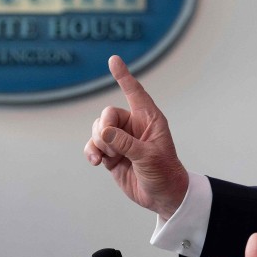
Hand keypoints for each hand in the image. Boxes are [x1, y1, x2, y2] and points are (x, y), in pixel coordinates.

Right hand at [84, 55, 188, 218]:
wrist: (162, 197)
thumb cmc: (164, 173)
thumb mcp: (148, 157)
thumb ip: (125, 143)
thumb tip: (102, 132)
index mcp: (149, 120)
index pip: (135, 92)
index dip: (124, 76)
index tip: (113, 59)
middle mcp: (134, 126)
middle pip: (108, 114)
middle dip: (104, 128)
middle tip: (109, 145)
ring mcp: (121, 140)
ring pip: (98, 130)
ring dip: (97, 143)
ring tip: (107, 159)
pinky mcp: (112, 154)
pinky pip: (94, 146)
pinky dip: (92, 152)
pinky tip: (96, 162)